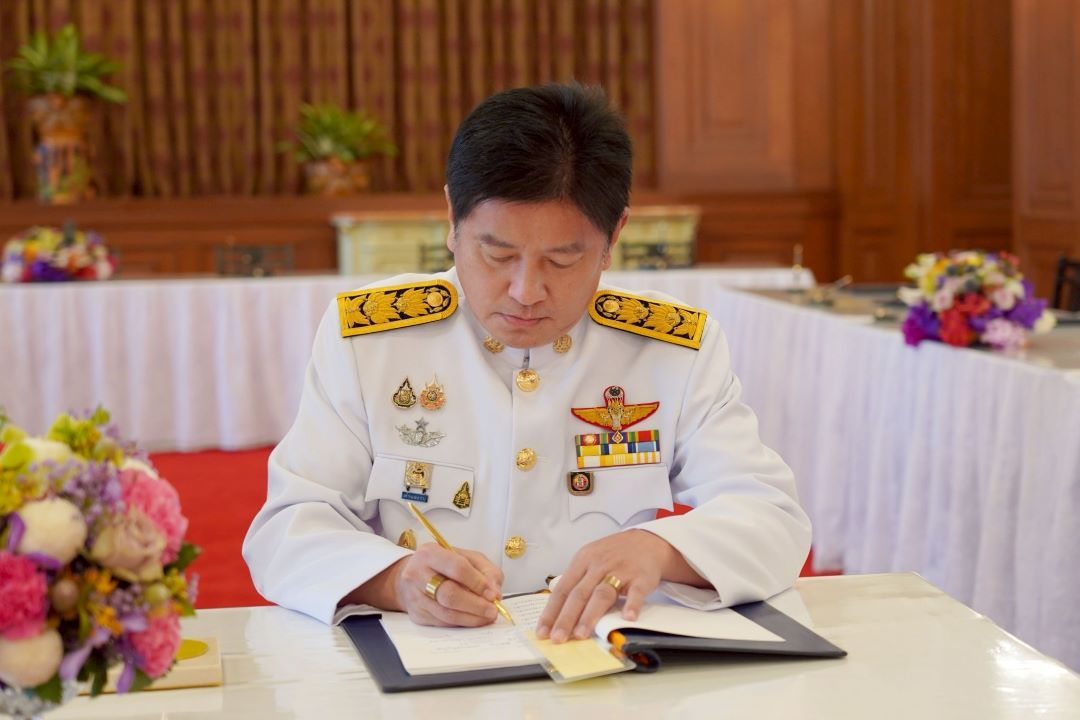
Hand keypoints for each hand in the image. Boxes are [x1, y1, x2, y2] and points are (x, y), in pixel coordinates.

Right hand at [348, 542, 503, 626]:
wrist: (413, 575)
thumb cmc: (444, 564)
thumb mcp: (466, 557)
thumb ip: (485, 570)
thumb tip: (495, 592)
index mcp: (430, 553)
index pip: (457, 568)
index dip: (478, 583)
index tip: (493, 594)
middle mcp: (418, 574)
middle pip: (449, 594)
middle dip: (476, 605)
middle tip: (493, 610)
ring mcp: (415, 596)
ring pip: (446, 613)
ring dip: (471, 618)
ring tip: (487, 617)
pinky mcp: (417, 614)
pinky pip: (443, 623)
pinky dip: (462, 623)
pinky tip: (474, 619)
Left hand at [536, 529, 685, 642]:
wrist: (647, 542)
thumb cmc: (614, 555)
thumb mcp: (590, 559)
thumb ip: (575, 581)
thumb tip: (555, 610)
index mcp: (583, 561)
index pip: (563, 589)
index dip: (551, 611)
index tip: (542, 631)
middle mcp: (599, 565)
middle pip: (579, 594)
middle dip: (566, 618)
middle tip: (557, 638)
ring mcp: (621, 570)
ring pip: (602, 594)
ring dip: (590, 615)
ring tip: (580, 635)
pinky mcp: (641, 577)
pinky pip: (636, 592)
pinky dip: (632, 605)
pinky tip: (627, 618)